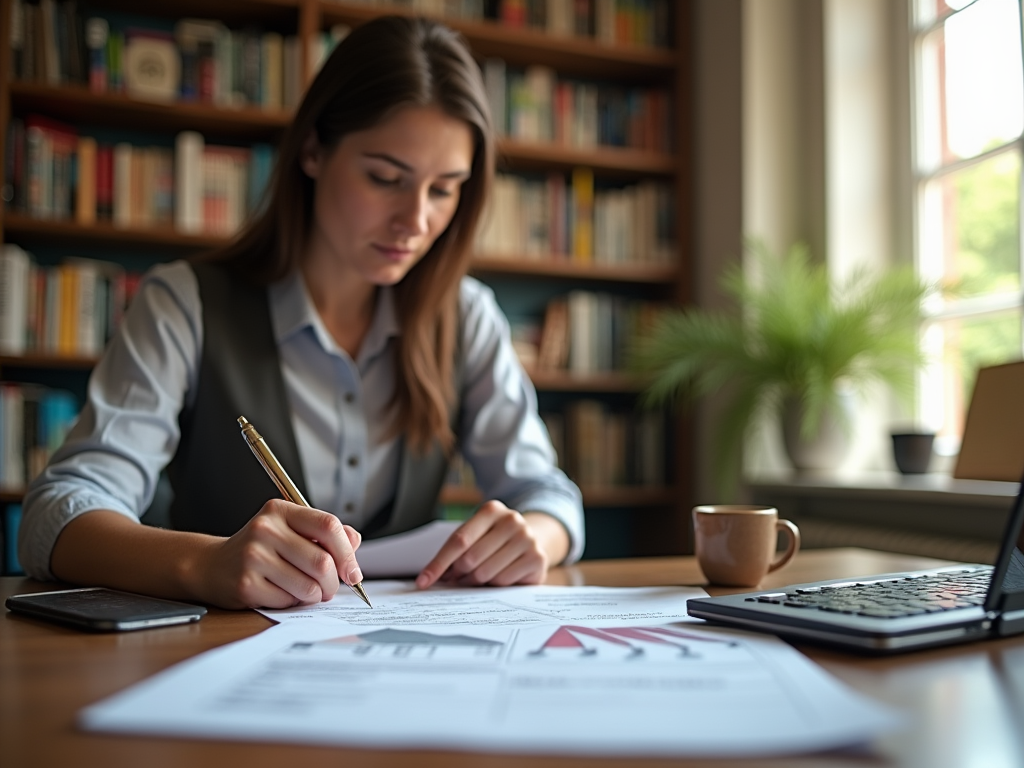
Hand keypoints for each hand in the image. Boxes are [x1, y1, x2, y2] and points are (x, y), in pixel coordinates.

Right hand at [189, 499, 361, 609]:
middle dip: (334, 582)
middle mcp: (265, 529)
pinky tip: (282, 593)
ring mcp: (253, 557)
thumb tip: (354, 542)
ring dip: (316, 596)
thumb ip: (324, 534)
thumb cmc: (261, 549)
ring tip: (307, 591)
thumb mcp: (290, 530)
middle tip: (330, 588)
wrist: (212, 566)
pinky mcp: (246, 584)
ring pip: (308, 586)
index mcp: (280, 511)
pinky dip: (293, 602)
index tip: (353, 571)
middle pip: (322, 562)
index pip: (328, 526)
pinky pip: (288, 601)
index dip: (347, 552)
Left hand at [416, 501, 558, 587]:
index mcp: (491, 510)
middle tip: (459, 579)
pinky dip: (495, 586)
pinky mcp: (537, 558)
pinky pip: (503, 582)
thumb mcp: (475, 537)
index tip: (423, 582)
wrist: (531, 541)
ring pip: (485, 573)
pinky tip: (498, 578)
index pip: (458, 540)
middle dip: (459, 575)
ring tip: (478, 578)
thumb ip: (454, 553)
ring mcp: (527, 538)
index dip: (438, 564)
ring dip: (476, 582)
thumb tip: (428, 579)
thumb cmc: (494, 541)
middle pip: (470, 559)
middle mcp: (511, 520)